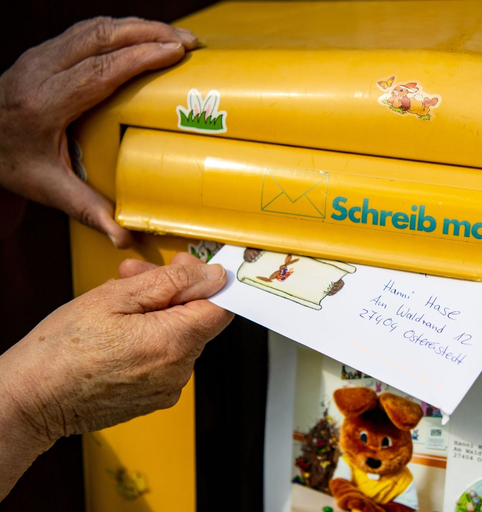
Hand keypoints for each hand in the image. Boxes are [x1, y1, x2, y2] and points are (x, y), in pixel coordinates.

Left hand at [0, 17, 196, 247]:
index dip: (140, 58)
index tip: (174, 53)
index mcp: (44, 104)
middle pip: (100, 38)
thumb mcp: (49, 189)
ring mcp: (41, 56)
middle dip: (149, 33)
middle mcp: (40, 71)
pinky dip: (122, 29)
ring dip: (138, 26)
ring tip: (176, 37)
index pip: (99, 71)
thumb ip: (89, 211)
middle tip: (187, 42)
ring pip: (94, 27)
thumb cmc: (13, 164)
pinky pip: (88, 31)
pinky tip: (145, 36)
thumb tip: (124, 238)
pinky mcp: (46, 52)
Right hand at [0, 253, 231, 462]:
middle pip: (197, 320)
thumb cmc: (60, 351)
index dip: (205, 281)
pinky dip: (150, 340)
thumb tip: (211, 276)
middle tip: (134, 275)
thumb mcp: (113, 297)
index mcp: (174, 343)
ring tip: (117, 303)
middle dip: (171, 292)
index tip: (184, 269)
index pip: (221, 307)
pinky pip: (165, 360)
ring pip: (180, 338)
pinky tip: (119, 331)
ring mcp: (167, 389)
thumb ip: (170, 283)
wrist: (31, 399)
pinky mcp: (154, 399)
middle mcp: (178, 371)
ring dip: (157, 314)